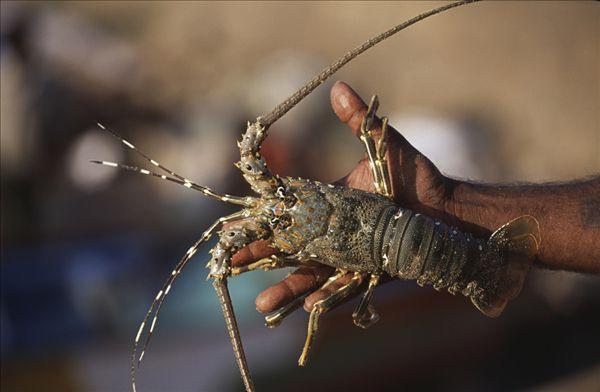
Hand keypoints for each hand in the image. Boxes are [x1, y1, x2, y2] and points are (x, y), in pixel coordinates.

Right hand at [231, 81, 452, 313]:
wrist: (448, 210)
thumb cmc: (416, 177)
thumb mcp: (385, 146)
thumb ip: (361, 122)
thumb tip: (337, 86)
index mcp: (330, 203)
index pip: (288, 212)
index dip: (262, 219)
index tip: (233, 226)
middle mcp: (334, 231)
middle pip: (290, 246)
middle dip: (261, 256)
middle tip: (229, 263)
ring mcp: (349, 254)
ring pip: (312, 273)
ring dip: (287, 286)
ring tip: (263, 304)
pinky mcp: (369, 271)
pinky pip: (345, 286)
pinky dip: (328, 296)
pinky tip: (308, 306)